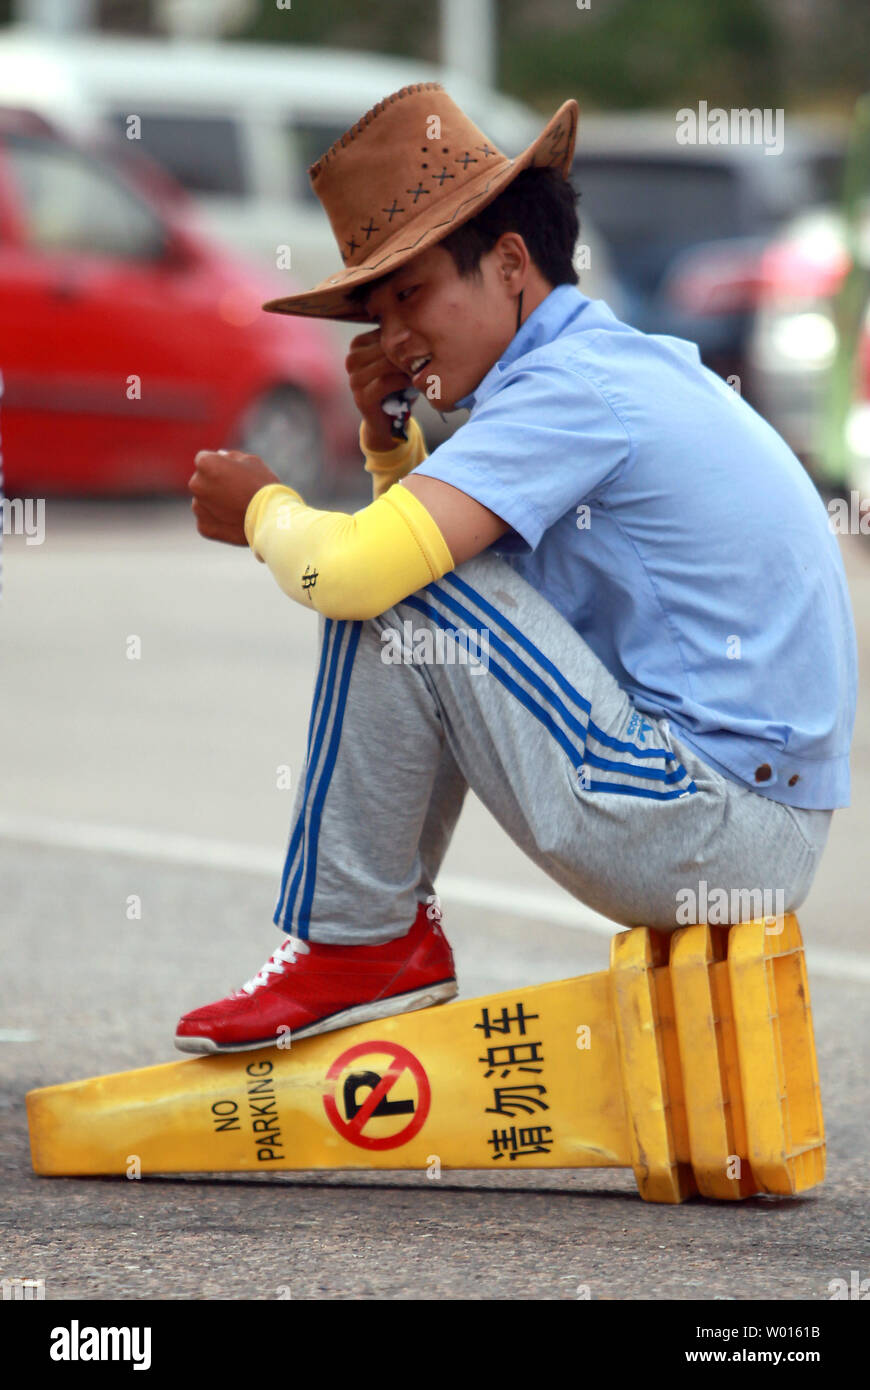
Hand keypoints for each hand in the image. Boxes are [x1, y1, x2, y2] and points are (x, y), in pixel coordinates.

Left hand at [189, 448, 280, 545]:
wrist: (270, 519)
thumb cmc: (263, 486)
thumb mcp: (251, 462)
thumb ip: (231, 457)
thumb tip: (220, 456)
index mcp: (206, 464)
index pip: (204, 460)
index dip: (219, 465)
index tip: (233, 473)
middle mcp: (196, 484)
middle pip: (201, 481)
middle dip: (213, 484)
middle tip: (236, 492)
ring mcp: (198, 507)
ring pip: (202, 501)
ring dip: (214, 503)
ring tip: (236, 508)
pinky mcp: (203, 527)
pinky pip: (207, 520)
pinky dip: (217, 521)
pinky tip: (234, 521)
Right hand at [345, 328, 412, 451]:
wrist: (388, 422)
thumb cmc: (397, 385)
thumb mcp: (397, 360)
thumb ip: (400, 343)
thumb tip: (422, 321)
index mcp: (358, 344)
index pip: (384, 331)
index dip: (406, 337)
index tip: (424, 342)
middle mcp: (352, 360)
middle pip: (384, 346)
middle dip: (407, 352)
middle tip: (428, 357)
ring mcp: (354, 379)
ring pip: (385, 363)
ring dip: (406, 367)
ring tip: (421, 370)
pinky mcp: (361, 398)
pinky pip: (385, 382)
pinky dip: (402, 382)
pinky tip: (413, 383)